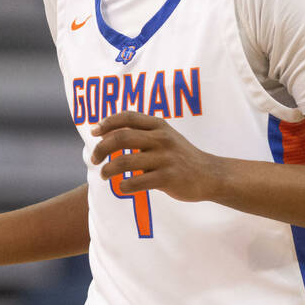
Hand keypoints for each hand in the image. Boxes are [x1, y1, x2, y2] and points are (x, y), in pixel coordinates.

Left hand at [90, 111, 222, 202]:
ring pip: (124, 161)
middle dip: (102, 148)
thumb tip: (107, 134)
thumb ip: (142, 133)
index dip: (107, 122)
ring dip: (108, 169)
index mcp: (159, 125)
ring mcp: (165, 158)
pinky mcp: (168, 178)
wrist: (210, 174)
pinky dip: (123, 185)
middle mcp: (161, 138)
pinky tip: (122, 187)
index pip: (127, 117)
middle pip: (121, 137)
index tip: (94, 132)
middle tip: (94, 158)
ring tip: (104, 174)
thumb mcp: (165, 136)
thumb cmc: (181, 156)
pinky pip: (136, 182)